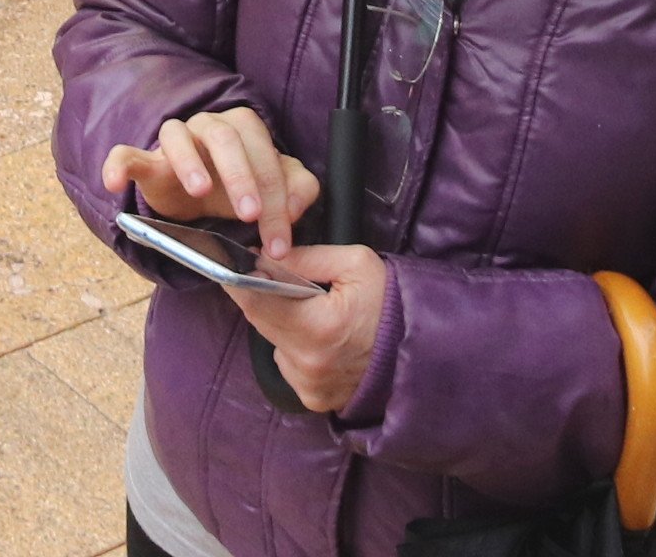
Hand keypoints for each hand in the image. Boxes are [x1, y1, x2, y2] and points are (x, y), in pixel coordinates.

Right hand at [101, 109, 321, 260]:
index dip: (276, 199)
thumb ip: (296, 190)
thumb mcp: (272, 195)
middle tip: (250, 215)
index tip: (279, 240)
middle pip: (226, 137)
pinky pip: (126, 154)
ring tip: (199, 191)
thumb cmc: (237, 192)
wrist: (196, 201)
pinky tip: (113, 182)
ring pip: (178, 134)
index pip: (266, 155)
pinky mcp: (144, 160)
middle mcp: (208, 126)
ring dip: (190, 162)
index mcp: (245, 129)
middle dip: (241, 176)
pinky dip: (119, 165)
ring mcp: (174, 140)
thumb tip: (296, 204)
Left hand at [232, 245, 389, 414]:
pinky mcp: (313, 398)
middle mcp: (308, 363)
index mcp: (318, 327)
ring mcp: (310, 385)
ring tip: (314, 313)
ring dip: (283, 324)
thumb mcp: (356, 264)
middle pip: (260, 321)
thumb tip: (262, 257)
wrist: (420, 352)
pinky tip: (323, 338)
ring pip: (274, 342)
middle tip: (279, 278)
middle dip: (263, 296)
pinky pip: (288, 363)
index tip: (235, 262)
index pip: (255, 301)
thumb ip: (305, 259)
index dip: (239, 279)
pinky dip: (297, 347)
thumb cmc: (391, 304)